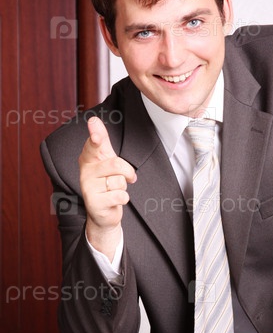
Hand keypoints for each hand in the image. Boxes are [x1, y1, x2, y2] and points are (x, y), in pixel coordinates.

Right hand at [79, 116, 135, 260]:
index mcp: (88, 159)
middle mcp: (85, 172)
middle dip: (127, 172)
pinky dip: (123, 198)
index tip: (96, 130)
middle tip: (126, 178)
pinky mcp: (94, 203)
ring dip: (123, 187)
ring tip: (114, 190)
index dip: (96, 137)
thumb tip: (93, 119)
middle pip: (115, 163)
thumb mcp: (106, 160)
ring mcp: (88, 188)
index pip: (93, 145)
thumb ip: (102, 141)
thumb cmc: (106, 182)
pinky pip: (119, 195)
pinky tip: (114, 200)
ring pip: (119, 181)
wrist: (104, 213)